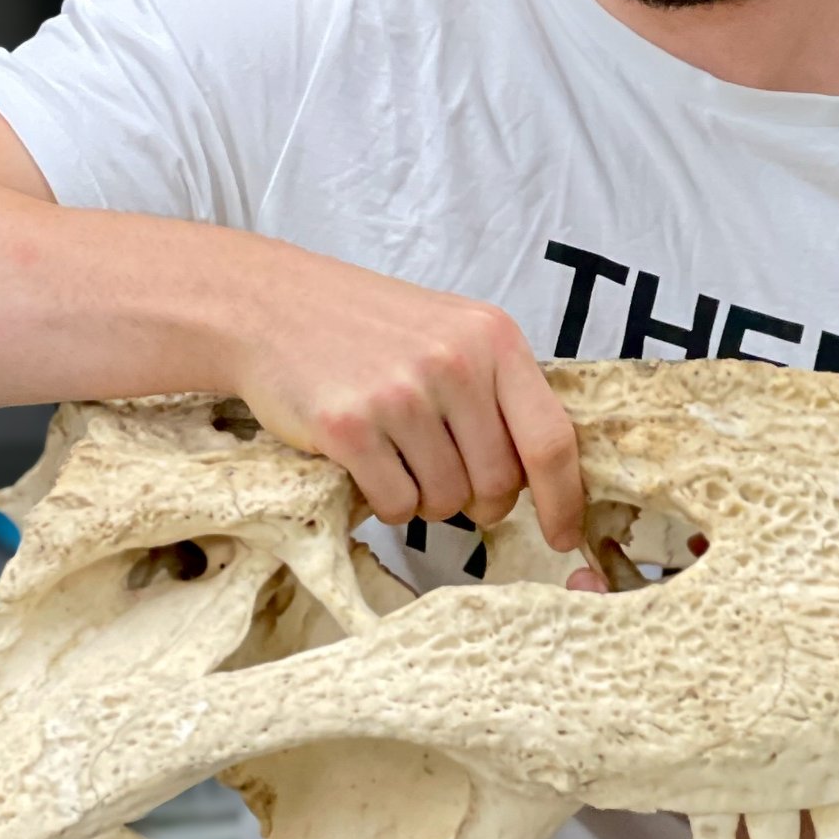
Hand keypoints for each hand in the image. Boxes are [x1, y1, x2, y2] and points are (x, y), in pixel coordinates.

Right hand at [235, 246, 585, 548]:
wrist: (273, 306)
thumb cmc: (370, 327)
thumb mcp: (453, 333)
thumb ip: (500, 389)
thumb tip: (548, 474)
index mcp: (494, 338)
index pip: (551, 438)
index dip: (564, 498)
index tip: (564, 533)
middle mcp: (454, 364)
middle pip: (499, 482)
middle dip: (482, 502)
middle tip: (453, 483)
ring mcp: (400, 396)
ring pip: (446, 501)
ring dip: (429, 501)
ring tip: (401, 458)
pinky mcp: (349, 428)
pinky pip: (397, 506)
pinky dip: (389, 503)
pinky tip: (369, 465)